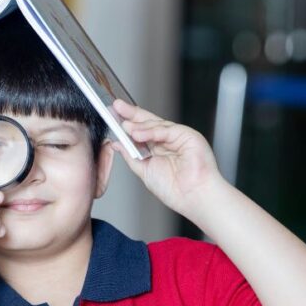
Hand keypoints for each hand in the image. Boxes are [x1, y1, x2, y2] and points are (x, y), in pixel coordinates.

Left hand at [110, 99, 224, 216]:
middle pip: (148, 123)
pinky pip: (167, 130)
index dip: (127, 122)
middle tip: (116, 107)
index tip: (112, 115)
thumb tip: (117, 144)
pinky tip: (138, 134)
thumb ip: (131, 156)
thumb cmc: (174, 190)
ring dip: (139, 125)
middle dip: (131, 114)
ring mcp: (178, 137)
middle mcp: (168, 141)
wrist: (193, 197)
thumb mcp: (144, 170)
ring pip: (156, 125)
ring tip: (125, 126)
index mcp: (158, 149)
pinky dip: (152, 131)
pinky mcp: (188, 136)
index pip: (141, 131)